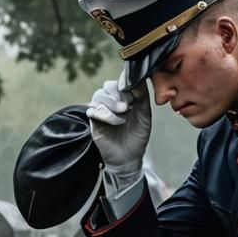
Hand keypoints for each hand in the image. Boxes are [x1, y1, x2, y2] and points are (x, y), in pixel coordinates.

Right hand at [87, 71, 150, 189]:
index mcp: (124, 97)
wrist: (129, 157)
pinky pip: (93, 110)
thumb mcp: (145, 115)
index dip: (126, 84)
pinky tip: (115, 122)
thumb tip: (139, 79)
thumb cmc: (137, 136)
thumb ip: (142, 96)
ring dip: (112, 104)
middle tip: (128, 107)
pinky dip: (104, 114)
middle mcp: (111, 101)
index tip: (134, 94)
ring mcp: (101, 109)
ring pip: (99, 96)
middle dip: (118, 94)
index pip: (121, 81)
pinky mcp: (93, 120)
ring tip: (123, 116)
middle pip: (108, 86)